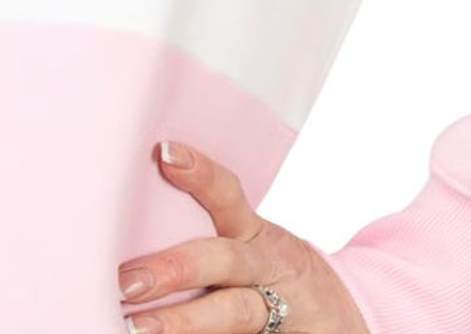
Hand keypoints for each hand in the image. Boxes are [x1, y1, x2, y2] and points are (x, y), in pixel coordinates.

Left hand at [116, 140, 368, 333]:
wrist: (344, 317)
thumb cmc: (273, 273)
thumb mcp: (250, 243)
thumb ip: (204, 229)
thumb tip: (127, 221)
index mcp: (254, 233)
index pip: (228, 194)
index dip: (199, 173)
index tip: (164, 153)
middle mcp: (266, 267)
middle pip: (224, 260)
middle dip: (175, 268)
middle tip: (126, 279)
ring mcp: (278, 309)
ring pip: (233, 313)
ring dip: (183, 320)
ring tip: (136, 327)